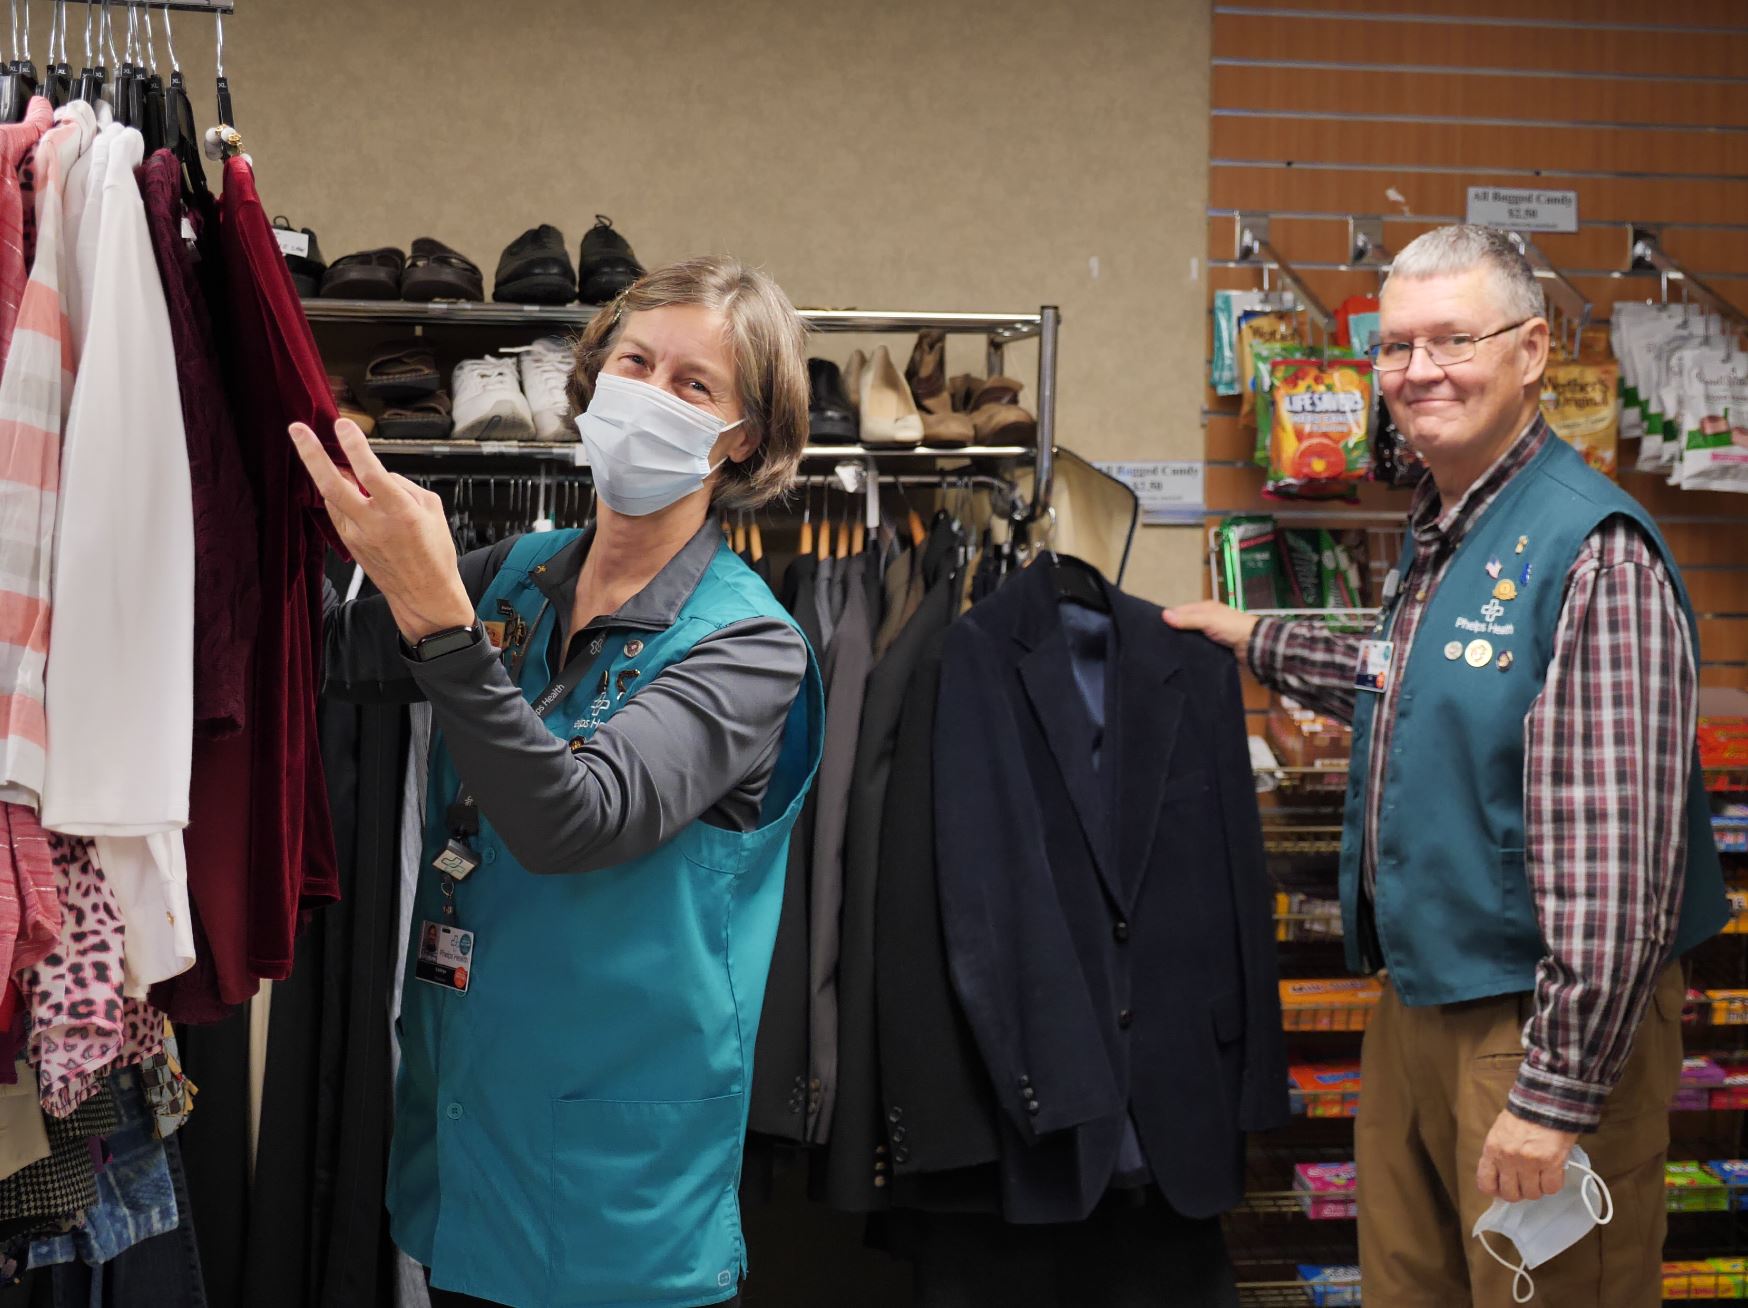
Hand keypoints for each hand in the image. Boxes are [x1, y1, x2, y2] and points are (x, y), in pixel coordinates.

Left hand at [288, 418, 475, 641]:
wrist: (423, 594)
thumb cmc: (434, 554)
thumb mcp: (433, 510)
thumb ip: (404, 486)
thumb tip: (380, 474)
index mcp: (400, 513)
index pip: (371, 473)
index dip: (354, 446)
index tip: (343, 425)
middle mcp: (373, 524)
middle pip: (333, 484)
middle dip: (312, 454)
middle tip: (297, 430)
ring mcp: (357, 535)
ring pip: (331, 495)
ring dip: (327, 472)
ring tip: (328, 455)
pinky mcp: (349, 543)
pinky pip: (338, 510)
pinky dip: (338, 494)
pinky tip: (345, 487)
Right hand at [1162, 600, 1259, 654]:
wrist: (1253, 645)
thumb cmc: (1231, 627)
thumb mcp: (1208, 620)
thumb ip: (1187, 619)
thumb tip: (1163, 615)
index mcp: (1205, 608)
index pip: (1181, 610)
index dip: (1169, 617)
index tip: (1154, 627)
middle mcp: (1206, 619)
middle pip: (1185, 624)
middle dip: (1174, 631)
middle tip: (1157, 642)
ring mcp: (1210, 634)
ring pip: (1190, 637)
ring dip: (1182, 642)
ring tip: (1165, 652)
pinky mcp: (1213, 647)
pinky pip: (1197, 647)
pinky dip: (1190, 650)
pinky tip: (1180, 656)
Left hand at [1477, 1109, 1578, 1202]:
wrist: (1544, 1102)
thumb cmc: (1522, 1117)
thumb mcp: (1499, 1133)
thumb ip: (1497, 1155)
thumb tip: (1499, 1179)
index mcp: (1492, 1150)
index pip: (1485, 1184)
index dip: (1495, 1191)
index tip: (1502, 1188)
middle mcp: (1508, 1159)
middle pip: (1510, 1194)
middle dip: (1518, 1192)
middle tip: (1524, 1183)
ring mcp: (1530, 1162)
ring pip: (1532, 1194)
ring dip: (1537, 1188)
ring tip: (1540, 1176)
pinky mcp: (1551, 1163)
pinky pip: (1551, 1188)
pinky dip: (1552, 1184)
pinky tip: (1552, 1173)